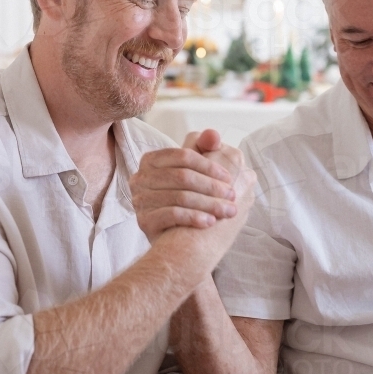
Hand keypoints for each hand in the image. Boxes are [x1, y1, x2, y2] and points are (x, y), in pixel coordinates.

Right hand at [130, 129, 255, 241]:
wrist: (171, 238)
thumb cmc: (184, 197)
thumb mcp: (192, 171)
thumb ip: (203, 149)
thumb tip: (214, 134)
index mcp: (151, 159)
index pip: (183, 156)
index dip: (209, 165)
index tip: (228, 177)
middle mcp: (141, 177)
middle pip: (183, 177)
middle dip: (212, 186)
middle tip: (232, 196)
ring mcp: (140, 199)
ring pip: (180, 197)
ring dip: (208, 204)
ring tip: (227, 211)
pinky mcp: (143, 220)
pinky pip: (172, 215)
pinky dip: (194, 217)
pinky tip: (210, 222)